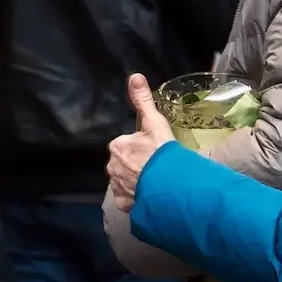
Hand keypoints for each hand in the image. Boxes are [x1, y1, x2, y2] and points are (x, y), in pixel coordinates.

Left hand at [107, 74, 174, 213]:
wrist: (169, 184)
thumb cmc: (161, 151)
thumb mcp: (154, 122)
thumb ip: (143, 100)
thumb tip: (134, 76)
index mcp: (117, 146)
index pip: (125, 144)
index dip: (140, 147)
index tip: (153, 151)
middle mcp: (112, 167)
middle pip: (123, 163)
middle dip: (136, 165)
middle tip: (155, 166)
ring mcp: (117, 187)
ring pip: (125, 181)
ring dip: (136, 181)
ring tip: (154, 181)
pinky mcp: (124, 204)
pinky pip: (128, 199)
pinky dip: (136, 198)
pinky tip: (149, 195)